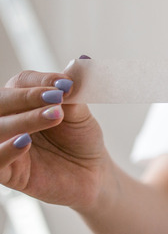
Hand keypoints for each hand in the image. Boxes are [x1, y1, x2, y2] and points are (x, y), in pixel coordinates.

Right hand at [0, 68, 108, 208]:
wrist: (92, 173)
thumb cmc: (81, 139)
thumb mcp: (80, 113)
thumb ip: (75, 90)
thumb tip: (83, 59)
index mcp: (21, 100)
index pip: (21, 82)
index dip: (42, 81)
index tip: (67, 84)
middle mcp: (7, 119)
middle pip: (2, 102)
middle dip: (27, 98)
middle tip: (57, 98)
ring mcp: (4, 144)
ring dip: (23, 120)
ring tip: (54, 115)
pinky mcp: (8, 172)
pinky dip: (6, 150)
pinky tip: (25, 142)